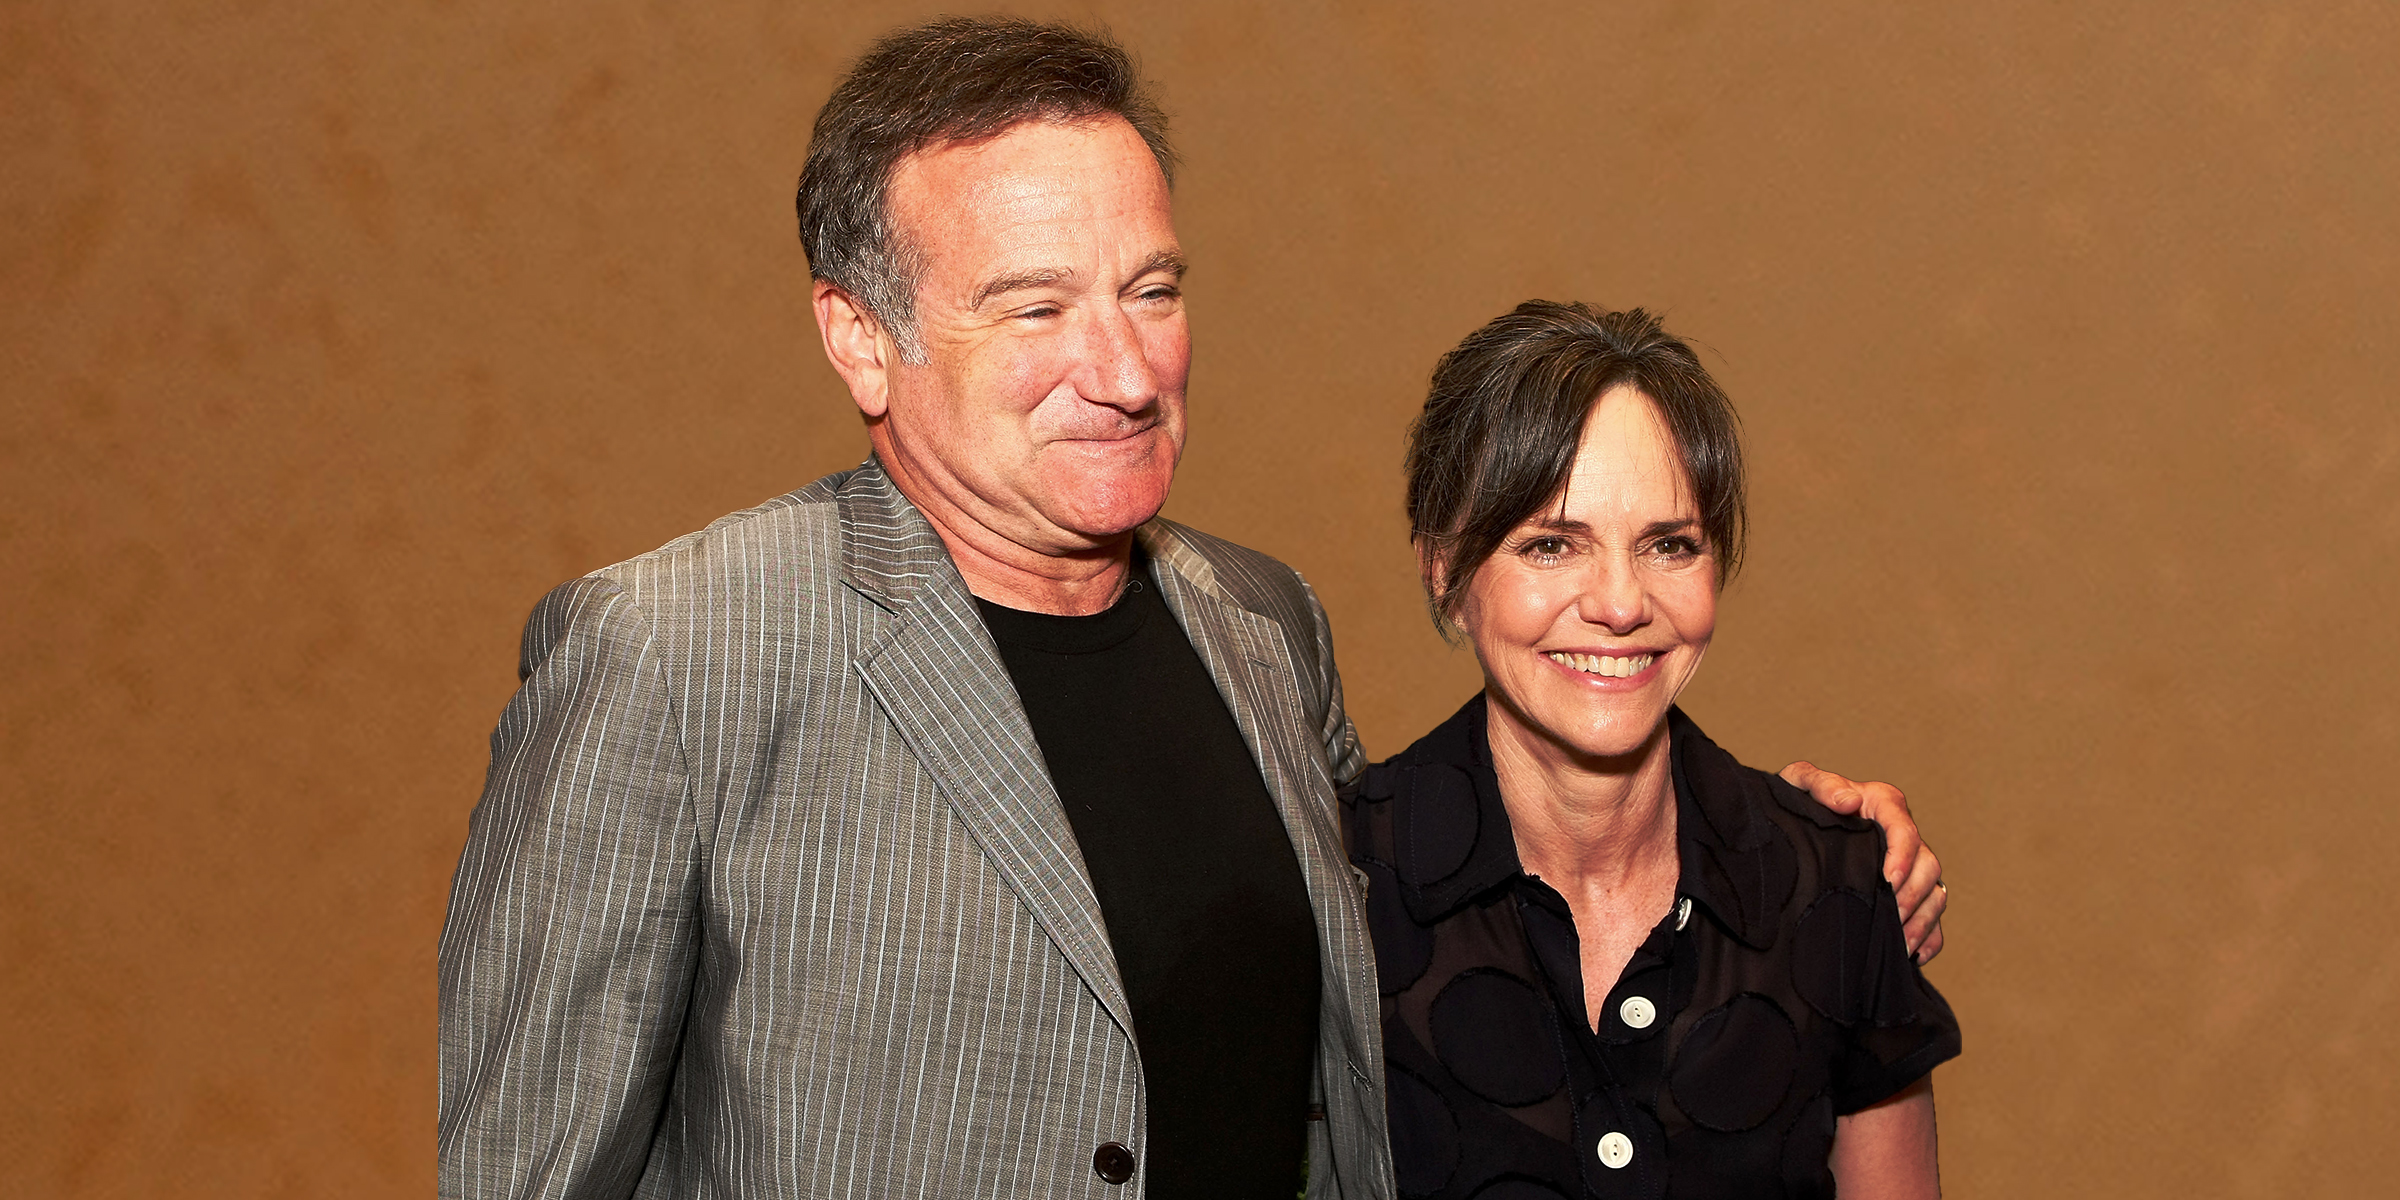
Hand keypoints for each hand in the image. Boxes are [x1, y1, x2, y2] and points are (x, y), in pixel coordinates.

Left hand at [1779, 762, 1946, 962]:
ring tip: (1899, 944)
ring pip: (1935, 893)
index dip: (1902, 858)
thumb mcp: (1800, 782)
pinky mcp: (1909, 890)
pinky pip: (1932, 918)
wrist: (1794, 822)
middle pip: (1929, 865)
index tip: (1886, 882)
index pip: (1905, 831)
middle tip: (1889, 918)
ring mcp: (1909, 864)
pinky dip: (1928, 937)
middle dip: (1912, 895)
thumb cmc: (1800, 800)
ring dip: (1921, 921)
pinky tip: (1912, 955)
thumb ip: (1822, 784)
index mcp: (1883, 804)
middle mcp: (1902, 834)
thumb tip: (1849, 802)